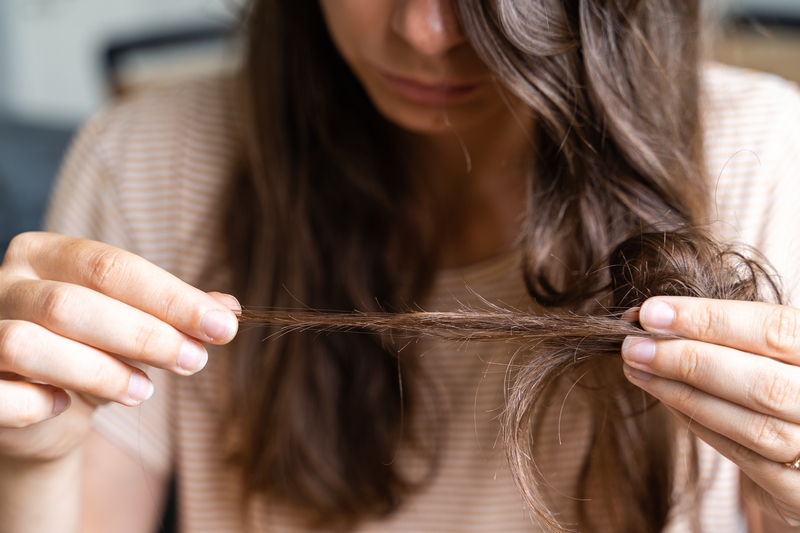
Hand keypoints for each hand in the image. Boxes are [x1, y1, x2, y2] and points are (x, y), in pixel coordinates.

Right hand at [0, 232, 238, 461]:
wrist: (36, 410)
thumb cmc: (90, 353)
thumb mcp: (135, 328)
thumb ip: (175, 314)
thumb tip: (228, 310)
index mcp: (45, 254)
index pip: (111, 266)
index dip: (171, 298)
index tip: (223, 327)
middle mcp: (5, 284)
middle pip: (74, 303)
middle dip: (145, 334)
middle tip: (195, 361)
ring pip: (30, 343)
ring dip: (99, 370)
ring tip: (144, 392)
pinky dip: (35, 403)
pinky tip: (67, 407)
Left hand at [621, 296, 799, 525]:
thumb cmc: (786, 383)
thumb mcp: (774, 352)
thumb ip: (728, 335)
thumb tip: (651, 317)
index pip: (776, 329)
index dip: (711, 319)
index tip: (651, 312)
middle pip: (763, 383)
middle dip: (688, 360)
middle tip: (633, 346)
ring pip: (753, 425)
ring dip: (684, 394)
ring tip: (638, 369)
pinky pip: (744, 456)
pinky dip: (699, 423)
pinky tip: (665, 397)